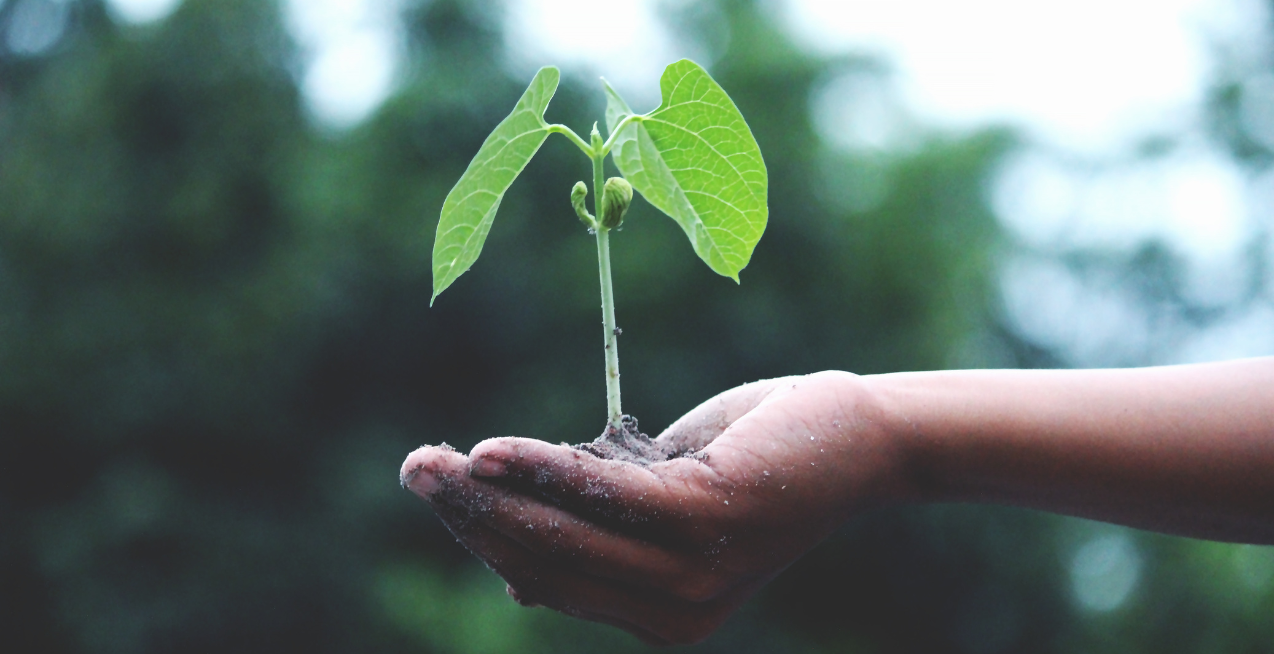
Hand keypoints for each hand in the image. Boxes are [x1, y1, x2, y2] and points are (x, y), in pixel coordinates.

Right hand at [400, 371, 913, 644]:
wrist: (856, 437)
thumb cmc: (755, 459)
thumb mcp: (664, 501)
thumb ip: (600, 532)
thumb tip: (514, 575)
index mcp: (659, 615)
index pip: (549, 579)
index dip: (485, 537)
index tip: (439, 490)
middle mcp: (674, 612)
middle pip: (545, 562)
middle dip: (470, 517)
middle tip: (414, 469)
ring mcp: (692, 574)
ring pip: (563, 534)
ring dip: (489, 496)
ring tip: (432, 462)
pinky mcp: (707, 521)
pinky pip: (603, 495)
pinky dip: (543, 470)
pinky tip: (491, 452)